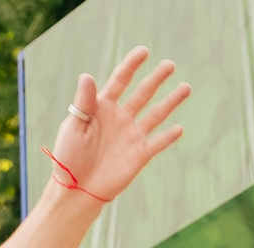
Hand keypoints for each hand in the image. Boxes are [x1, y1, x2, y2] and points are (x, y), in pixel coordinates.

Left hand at [46, 50, 189, 205]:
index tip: (144, 51)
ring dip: (171, 101)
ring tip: (186, 88)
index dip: (132, 65)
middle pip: (143, 93)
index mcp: (102, 108)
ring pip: (156, 115)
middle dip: (157, 78)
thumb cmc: (68, 158)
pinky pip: (157, 143)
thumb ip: (84, 103)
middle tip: (170, 65)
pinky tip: (179, 128)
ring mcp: (131, 136)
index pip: (120, 81)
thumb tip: (87, 76)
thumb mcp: (73, 127)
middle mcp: (120, 119)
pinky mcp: (139, 155)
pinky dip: (169, 137)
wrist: (75, 190)